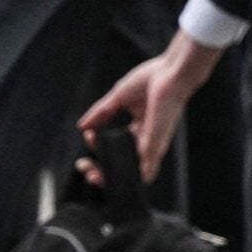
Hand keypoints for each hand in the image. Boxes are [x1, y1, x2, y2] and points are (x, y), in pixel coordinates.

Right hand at [77, 31, 223, 184]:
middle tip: (84, 166)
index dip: (99, 146)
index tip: (87, 135)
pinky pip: (145, 172)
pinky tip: (109, 175)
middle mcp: (146, 140)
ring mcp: (151, 145)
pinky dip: (128, 178)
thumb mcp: (119, 96)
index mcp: (140, 127)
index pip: (117, 145)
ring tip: (91, 174)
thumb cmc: (152, 79)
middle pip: (122, 163)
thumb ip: (101, 112)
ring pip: (131, 174)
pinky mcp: (156, 147)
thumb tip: (82, 126)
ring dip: (110, 177)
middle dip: (101, 170)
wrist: (170, 73)